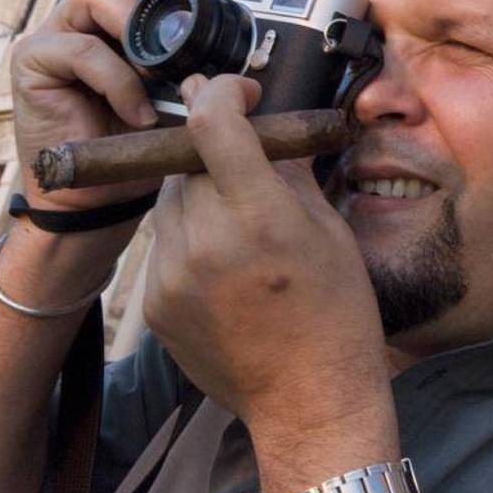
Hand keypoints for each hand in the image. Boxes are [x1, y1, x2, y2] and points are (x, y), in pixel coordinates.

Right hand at [9, 0, 214, 211]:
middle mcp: (87, 13)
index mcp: (123, 12)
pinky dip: (119, 82)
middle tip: (182, 12)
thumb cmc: (138, 146)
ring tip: (161, 75)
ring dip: (137, 30)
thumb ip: (202, 75)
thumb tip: (248, 77)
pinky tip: (139, 114)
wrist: (98, 198)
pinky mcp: (35, 60)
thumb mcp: (180, 101)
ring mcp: (57, 32)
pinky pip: (82, 51)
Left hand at [145, 73, 395, 432]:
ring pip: (169, 199)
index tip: (239, 93)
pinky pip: (164, 244)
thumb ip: (290, 171)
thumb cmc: (336, 315)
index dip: (222, 92)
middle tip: (245, 165)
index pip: (212, 122)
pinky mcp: (155, 304)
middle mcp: (207, 242)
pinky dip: (188, 238)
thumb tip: (266, 124)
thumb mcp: (329, 231)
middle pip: (187, 159)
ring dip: (197, 193)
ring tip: (237, 223)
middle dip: (214, 149)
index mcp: (261, 218)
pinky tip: (223, 263)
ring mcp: (173, 276)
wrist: (308, 401)